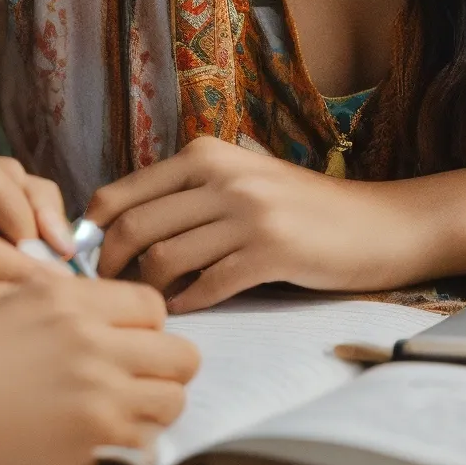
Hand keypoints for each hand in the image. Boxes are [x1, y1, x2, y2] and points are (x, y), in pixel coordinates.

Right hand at [0, 278, 199, 464]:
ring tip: (107, 420)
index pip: (153, 307)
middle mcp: (90, 345)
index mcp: (66, 300)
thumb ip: (49, 301)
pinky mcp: (76, 456)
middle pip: (180, 356)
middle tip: (125, 386)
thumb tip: (84, 308)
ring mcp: (89, 403)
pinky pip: (133, 450)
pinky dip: (119, 450)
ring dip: (148, 412)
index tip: (120, 346)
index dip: (142, 328)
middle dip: (161, 370)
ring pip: (170, 405)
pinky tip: (75, 448)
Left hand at [85, 136, 428, 311]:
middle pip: (134, 227)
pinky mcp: (271, 251)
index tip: (88, 263)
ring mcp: (248, 213)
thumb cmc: (301, 210)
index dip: (92, 234)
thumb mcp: (241, 181)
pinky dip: (187, 304)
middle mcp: (223, 176)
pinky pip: (207, 285)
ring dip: (148, 292)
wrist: (376, 225)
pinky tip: (188, 310)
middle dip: (110, 269)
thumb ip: (186, 196)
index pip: (120, 193)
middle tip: (110, 295)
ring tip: (151, 305)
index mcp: (206, 154)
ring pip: (164, 258)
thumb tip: (114, 229)